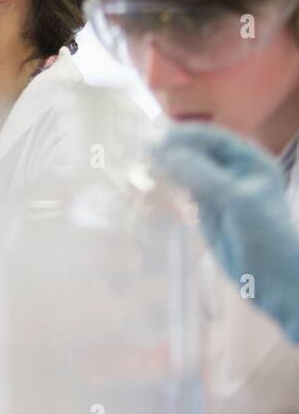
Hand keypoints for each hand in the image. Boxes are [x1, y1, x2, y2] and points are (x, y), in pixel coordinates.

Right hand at [155, 123, 298, 342]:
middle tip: (145, 151)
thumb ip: (202, 174)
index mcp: (250, 160)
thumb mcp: (237, 199)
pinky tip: (151, 180)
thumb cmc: (264, 234)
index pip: (212, 137)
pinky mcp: (205, 206)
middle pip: (197, 149)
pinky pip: (182, 186)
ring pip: (187, 167)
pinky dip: (167, 181)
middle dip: (173, 148)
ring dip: (167, 164)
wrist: (270, 277)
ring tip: (143, 162)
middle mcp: (233, 169)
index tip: (158, 140)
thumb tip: (164, 153)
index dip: (186, 136)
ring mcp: (218, 187)